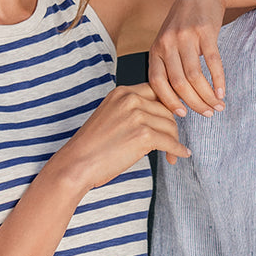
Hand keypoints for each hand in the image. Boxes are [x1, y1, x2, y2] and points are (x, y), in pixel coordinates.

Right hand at [47, 84, 191, 195]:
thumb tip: (163, 117)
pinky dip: (178, 150)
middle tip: (171, 142)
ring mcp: (138, 116)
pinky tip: (179, 155)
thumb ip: (133, 110)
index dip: (169, 105)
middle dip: (171, 127)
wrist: (76, 164)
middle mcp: (131, 99)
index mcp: (122, 92)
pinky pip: (171, 142)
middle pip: (167, 109)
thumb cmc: (92, 146)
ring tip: (170, 154)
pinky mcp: (144, 135)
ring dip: (174, 141)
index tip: (176, 116)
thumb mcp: (111, 115)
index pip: (158, 91)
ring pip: (171, 126)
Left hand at [148, 0, 226, 117]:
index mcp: (156, 49)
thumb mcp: (168, 41)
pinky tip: (223, 91)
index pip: (157, 83)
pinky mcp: (205, 32)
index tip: (182, 115)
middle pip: (178, 83)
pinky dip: (218, 80)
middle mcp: (167, 43)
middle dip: (194, 103)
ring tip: (218, 106)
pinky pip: (212, 62)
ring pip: (194, 76)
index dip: (169, 102)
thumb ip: (167, 65)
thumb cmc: (185, 22)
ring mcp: (186, 37)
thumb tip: (174, 99)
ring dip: (207, 95)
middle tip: (207, 114)